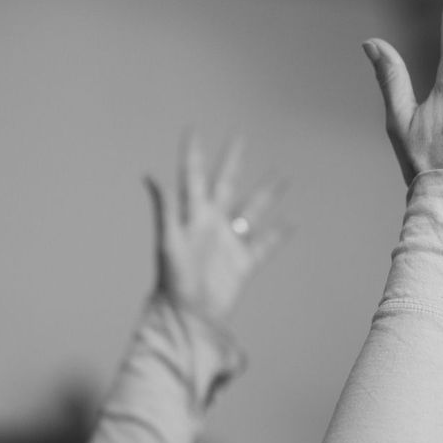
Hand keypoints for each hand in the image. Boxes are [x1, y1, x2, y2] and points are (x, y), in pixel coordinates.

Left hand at [145, 132, 289, 322]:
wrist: (189, 313)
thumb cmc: (172, 279)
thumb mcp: (168, 241)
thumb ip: (165, 209)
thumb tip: (150, 176)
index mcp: (192, 215)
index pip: (193, 177)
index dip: (193, 154)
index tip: (194, 129)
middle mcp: (212, 223)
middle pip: (226, 184)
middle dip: (233, 161)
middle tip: (240, 138)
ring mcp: (229, 242)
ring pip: (252, 210)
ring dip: (267, 194)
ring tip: (283, 177)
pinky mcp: (244, 262)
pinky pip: (265, 244)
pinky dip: (280, 234)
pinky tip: (292, 222)